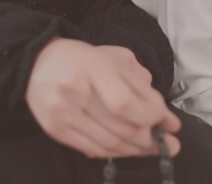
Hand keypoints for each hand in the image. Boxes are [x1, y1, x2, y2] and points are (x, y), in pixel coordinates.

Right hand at [26, 39, 181, 160]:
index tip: (169, 121)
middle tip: (170, 143)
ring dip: (137, 149)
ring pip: (109, 143)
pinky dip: (116, 152)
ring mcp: (64, 113)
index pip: (125, 102)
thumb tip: (165, 116)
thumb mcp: (117, 58)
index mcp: (94, 67)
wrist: (40, 63)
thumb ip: (142, 85)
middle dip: (151, 139)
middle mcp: (76, 91)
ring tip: (153, 147)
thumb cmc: (85, 59)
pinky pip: (93, 149)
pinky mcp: (56, 130)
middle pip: (120, 127)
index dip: (150, 116)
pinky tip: (129, 148)